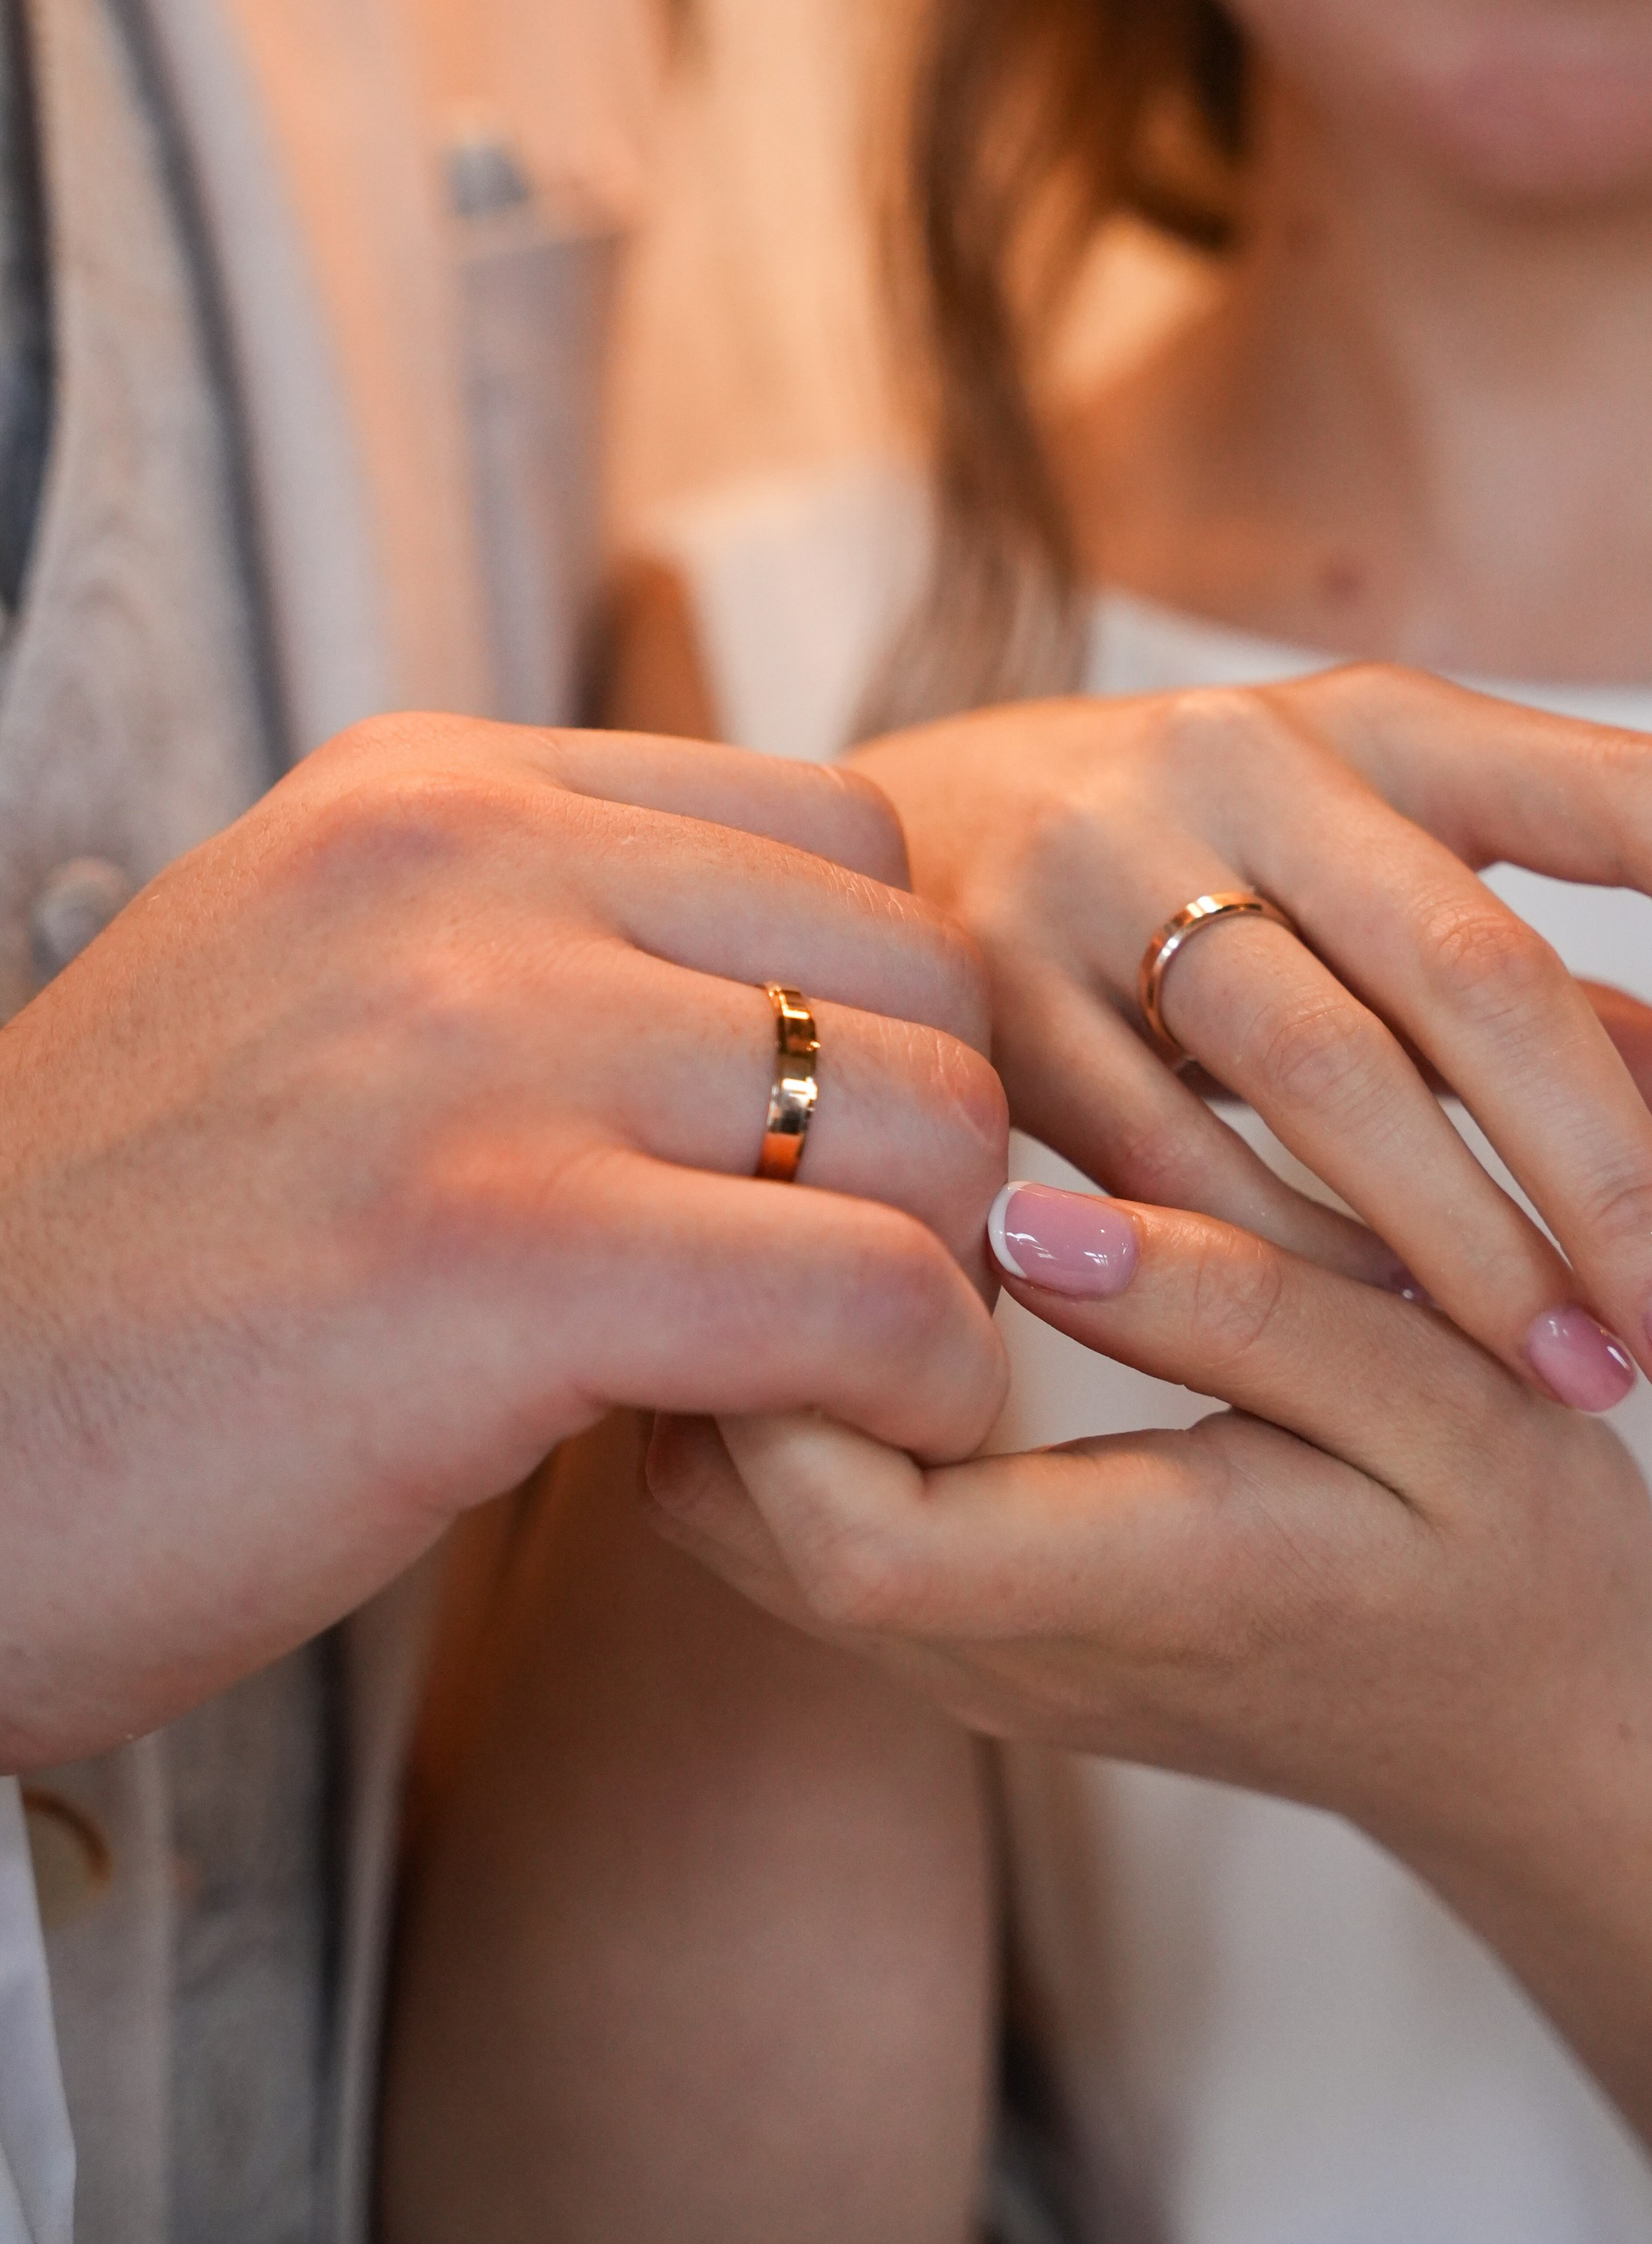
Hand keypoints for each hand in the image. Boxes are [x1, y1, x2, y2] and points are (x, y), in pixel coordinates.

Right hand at [0, 715, 1008, 1768]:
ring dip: (934, 1277)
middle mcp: (470, 870)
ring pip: (928, 1123)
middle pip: (916, 973)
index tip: (821, 1163)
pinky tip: (835, 1450)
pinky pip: (873, 1296)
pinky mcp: (502, 1253)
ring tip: (829, 1380)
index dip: (876, 1015)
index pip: (839, 833)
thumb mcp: (320, 1009)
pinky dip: (916, 1391)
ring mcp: (484, 1045)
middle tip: (852, 1292)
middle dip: (927, 1152)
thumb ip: (540, 959)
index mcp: (430, 793)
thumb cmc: (126, 1287)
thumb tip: (821, 1017)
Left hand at [646, 1181, 1651, 1858]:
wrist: (1532, 1743)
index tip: (851, 1187)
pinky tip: (879, 1275)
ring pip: (720, 1517)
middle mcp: (999, 1659)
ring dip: (741, 1354)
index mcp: (1127, 1591)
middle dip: (724, 1323)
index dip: (795, 1356)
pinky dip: (781, 1398)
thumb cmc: (1515, 1556)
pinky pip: (785, 1521)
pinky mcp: (953, 1640)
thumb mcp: (1443, 1401)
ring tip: (841, 1192)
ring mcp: (960, 1667)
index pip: (847, 1527)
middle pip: (720, 1513)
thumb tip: (1022, 1222)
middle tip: (811, 1151)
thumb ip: (1236, 1307)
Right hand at [854, 668, 1651, 1411]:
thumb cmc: (1183, 885)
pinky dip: (1269, 1259)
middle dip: (1617, 1180)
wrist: (850, 848)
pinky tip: (1360, 1351)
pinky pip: (1155, 1152)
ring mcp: (1095, 863)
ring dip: (1461, 1248)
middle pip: (1480, 971)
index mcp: (1377, 721)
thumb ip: (1571, 1000)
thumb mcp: (1378, 895)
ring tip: (1579, 1387)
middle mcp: (1241, 762)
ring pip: (1319, 1073)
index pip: (1628, 791)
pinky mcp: (976, 983)